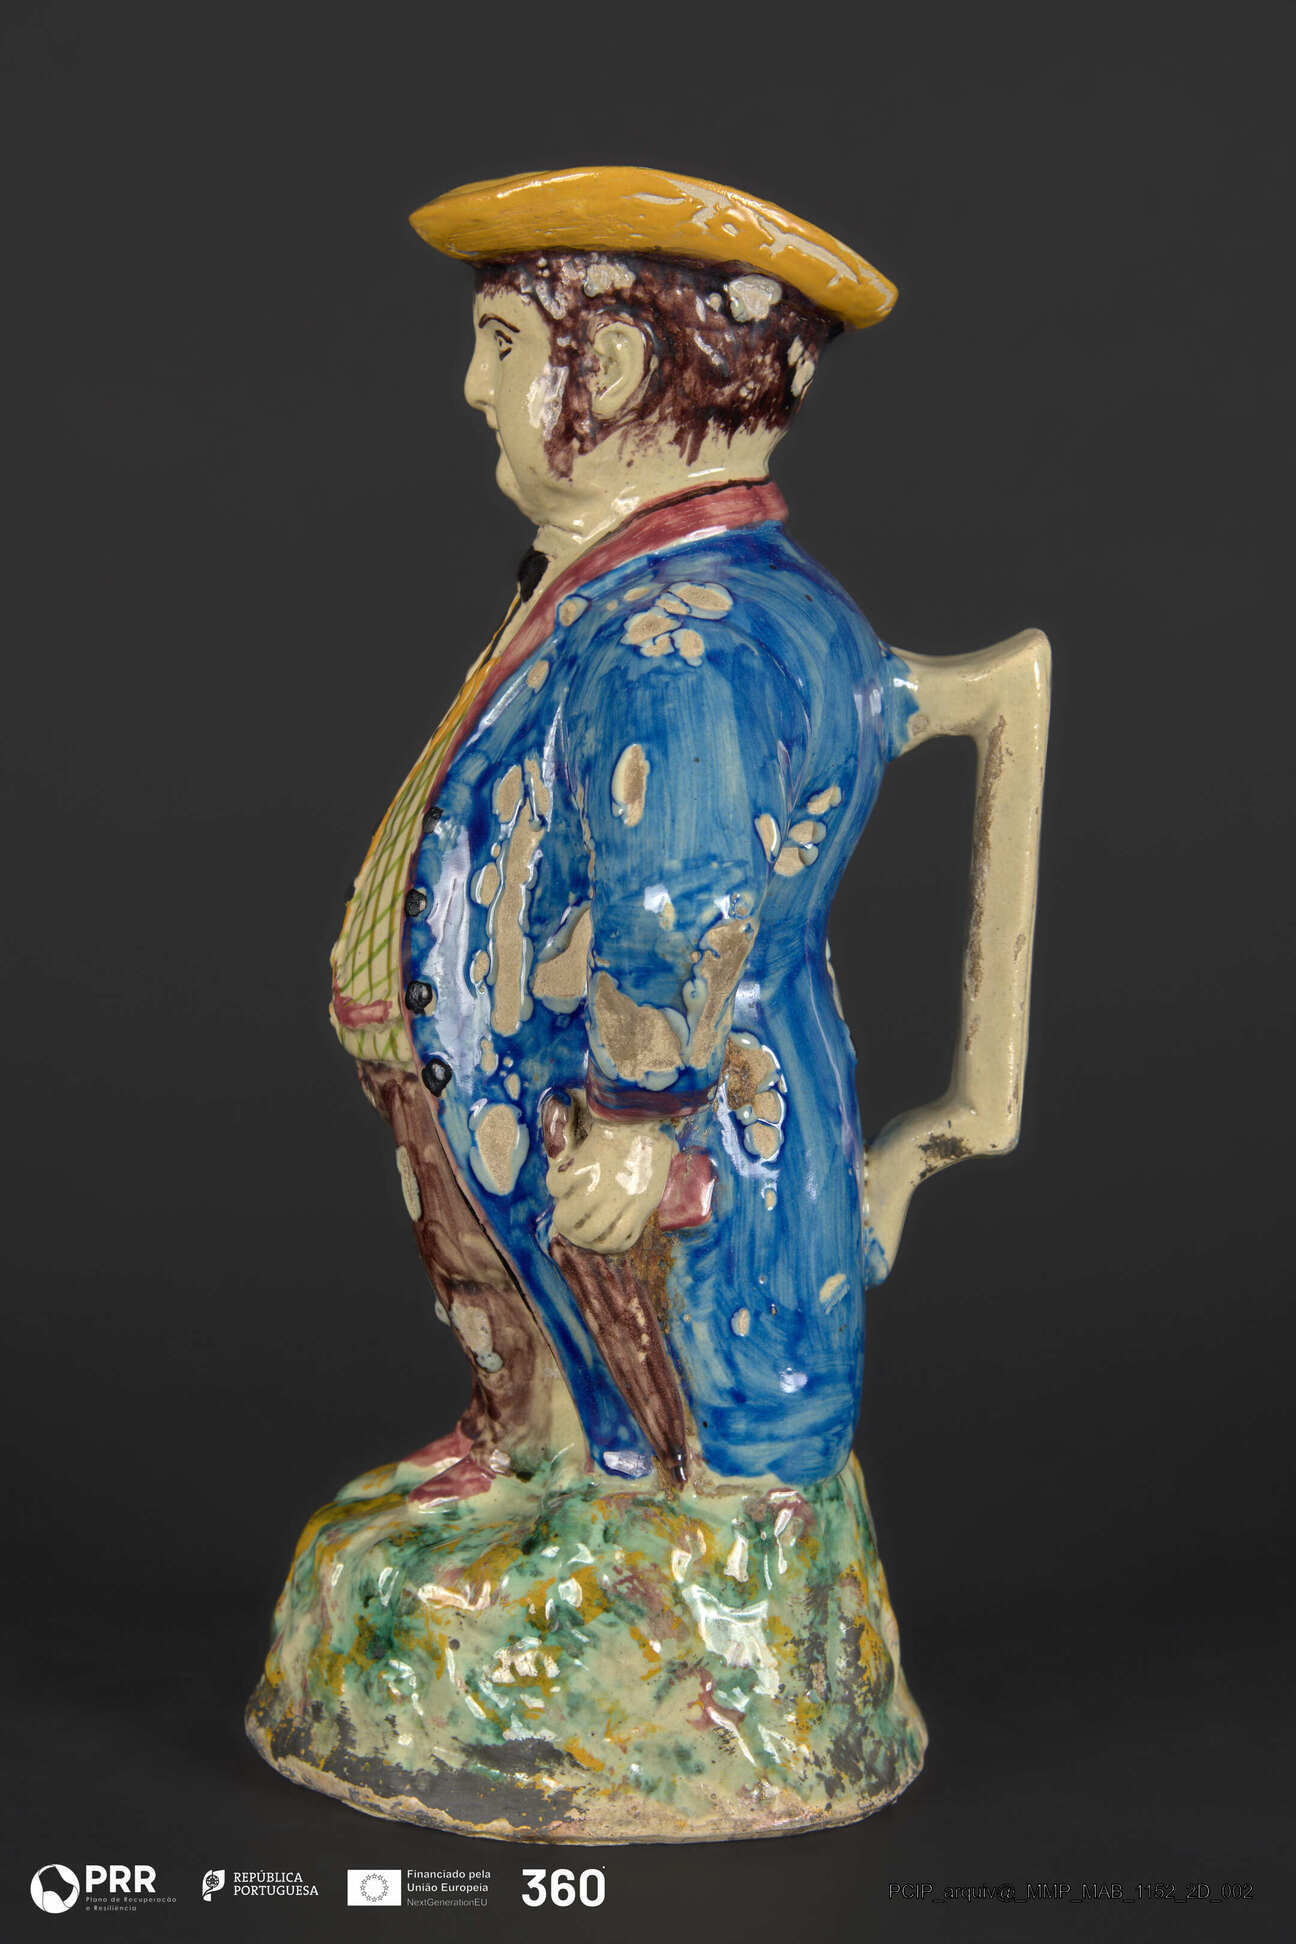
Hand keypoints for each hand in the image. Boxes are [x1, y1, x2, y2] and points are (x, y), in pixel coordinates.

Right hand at [545, 1111, 675, 1253]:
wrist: (642, 1113)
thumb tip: (629, 1217)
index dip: (599, 1244)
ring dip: (562, 1211)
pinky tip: (562, 1173)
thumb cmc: (653, 1141)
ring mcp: (602, 1185)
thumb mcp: (657, 1180)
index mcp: (640, 1205)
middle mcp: (620, 1200)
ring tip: (563, 1202)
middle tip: (571, 1220)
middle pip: (587, 1236)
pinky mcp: (585, 1167)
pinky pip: (558, 1187)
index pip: (615, 1243)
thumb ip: (641, 1201)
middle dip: (575, 1233)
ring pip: (567, 1219)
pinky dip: (556, 1181)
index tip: (593, 1234)